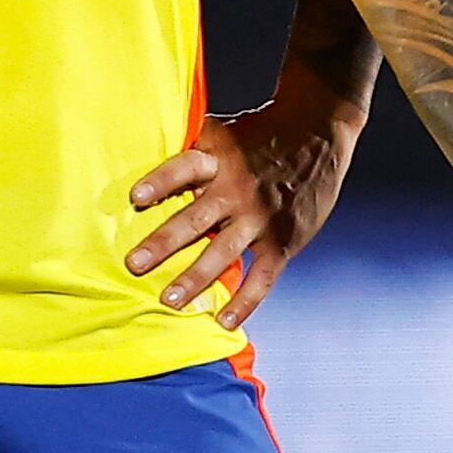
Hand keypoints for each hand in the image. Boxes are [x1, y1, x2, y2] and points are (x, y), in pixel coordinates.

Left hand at [126, 85, 367, 328]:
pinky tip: (223, 321)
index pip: (185, 168)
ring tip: (168, 300)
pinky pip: (261, 276)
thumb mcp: (224, 132)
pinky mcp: (283, 240)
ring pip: (223, 252)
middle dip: (164, 243)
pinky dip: (244, 301)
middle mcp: (237, 188)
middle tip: (134, 264)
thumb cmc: (259, 133)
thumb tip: (141, 147)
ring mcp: (260, 217)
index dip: (161, 182)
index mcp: (219, 157)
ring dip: (195, 277)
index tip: (136, 199)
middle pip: (196, 218)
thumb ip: (191, 147)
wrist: (318, 132)